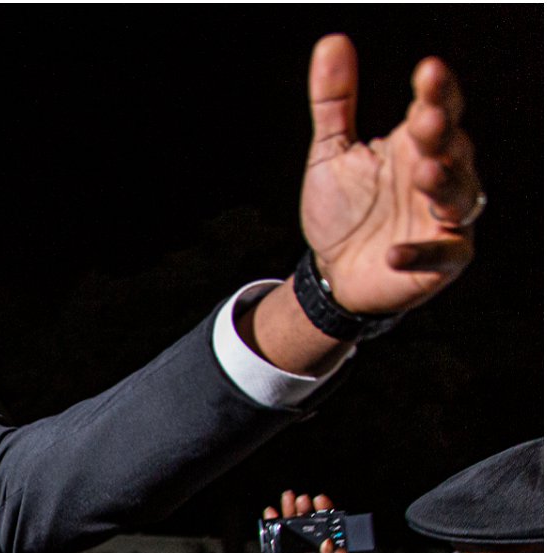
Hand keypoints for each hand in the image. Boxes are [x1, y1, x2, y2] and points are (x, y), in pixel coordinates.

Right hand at [270, 491, 364, 552]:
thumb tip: (330, 545)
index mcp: (336, 549)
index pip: (332, 525)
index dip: (327, 511)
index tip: (322, 500)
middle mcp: (318, 548)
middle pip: (312, 522)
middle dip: (307, 508)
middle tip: (303, 499)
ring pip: (295, 528)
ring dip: (290, 513)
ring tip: (288, 499)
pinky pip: (280, 542)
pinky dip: (274, 528)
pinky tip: (272, 516)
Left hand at [300, 35, 478, 314]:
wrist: (333, 272)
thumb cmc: (342, 208)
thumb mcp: (331, 151)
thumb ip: (334, 100)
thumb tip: (333, 41)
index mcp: (416, 144)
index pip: (437, 108)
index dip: (437, 91)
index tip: (428, 70)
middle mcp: (439, 174)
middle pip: (454, 147)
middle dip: (441, 134)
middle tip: (425, 120)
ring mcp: (444, 218)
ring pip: (459, 195)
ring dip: (444, 182)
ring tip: (424, 170)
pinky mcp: (442, 260)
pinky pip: (441, 255)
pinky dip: (420, 254)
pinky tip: (394, 252)